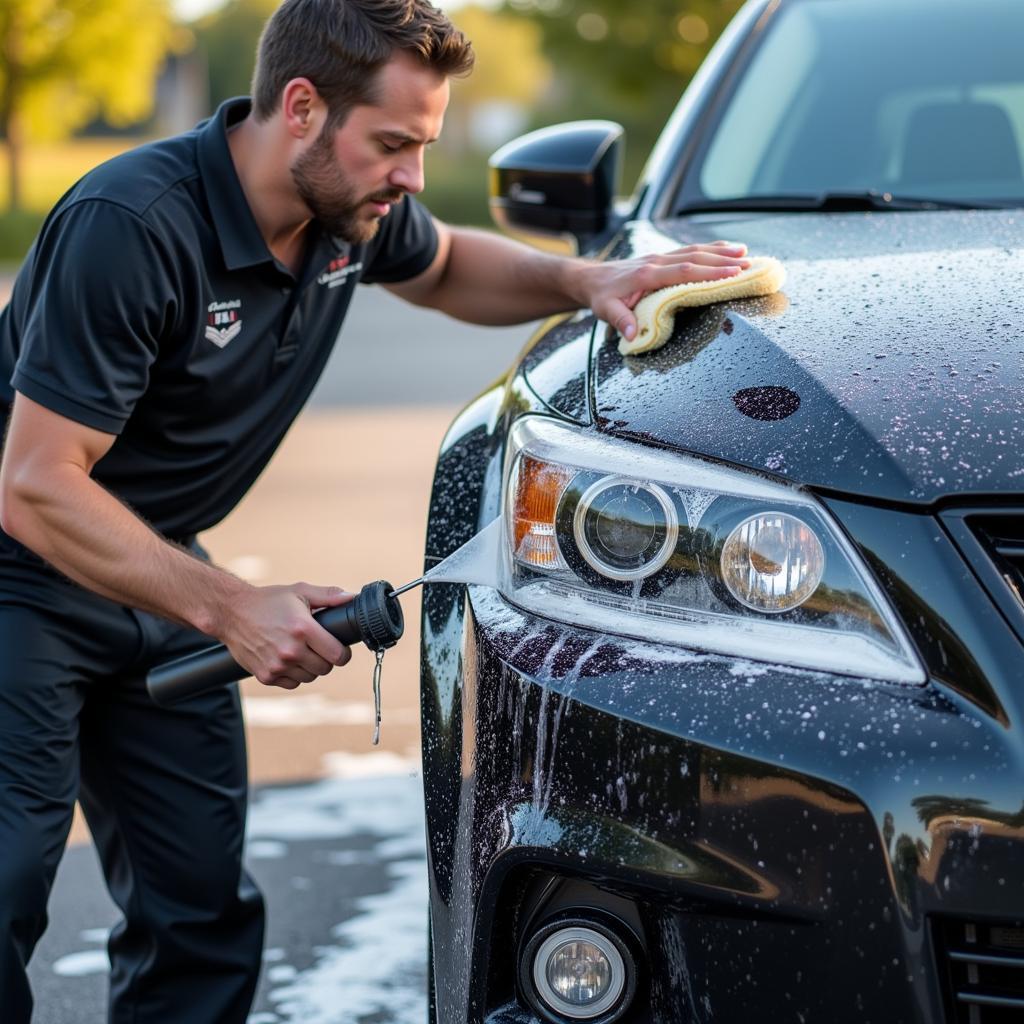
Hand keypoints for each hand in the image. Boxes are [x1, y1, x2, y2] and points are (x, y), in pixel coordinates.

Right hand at [221, 582, 353, 688]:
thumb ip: (329, 595)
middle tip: (318, 646)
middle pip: (325, 668)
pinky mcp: (266, 676)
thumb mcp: (299, 592)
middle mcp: (291, 650)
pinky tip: (288, 659)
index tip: (339, 648)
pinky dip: (293, 675)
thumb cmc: (268, 601)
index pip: (338, 655)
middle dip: (326, 658)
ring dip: (310, 667)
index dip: (343, 653)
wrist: (231, 612)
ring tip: (301, 651)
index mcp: (303, 629)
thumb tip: (352, 598)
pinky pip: (292, 684)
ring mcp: (277, 665)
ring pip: (310, 677)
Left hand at [579, 241, 749, 341]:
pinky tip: (727, 249)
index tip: (732, 273)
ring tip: (746, 253)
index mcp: (647, 274)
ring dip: (720, 251)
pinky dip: (710, 249)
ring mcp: (660, 257)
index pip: (683, 271)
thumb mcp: (605, 310)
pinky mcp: (662, 257)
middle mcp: (656, 261)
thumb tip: (633, 336)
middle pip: (695, 257)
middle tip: (749, 264)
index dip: (709, 272)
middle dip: (723, 260)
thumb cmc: (600, 296)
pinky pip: (689, 251)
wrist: (591, 277)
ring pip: (694, 250)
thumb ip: (621, 321)